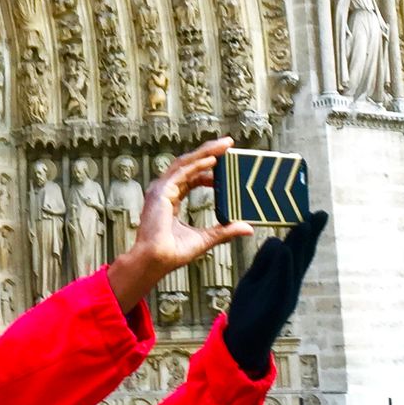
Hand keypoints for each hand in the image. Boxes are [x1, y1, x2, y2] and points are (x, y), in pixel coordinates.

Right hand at [107, 137, 251, 311]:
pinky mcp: (161, 192)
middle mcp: (164, 191)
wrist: (156, 260)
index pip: (190, 177)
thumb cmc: (173, 252)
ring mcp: (161, 190)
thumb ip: (224, 230)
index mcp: (170, 199)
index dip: (207, 169)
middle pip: (188, 165)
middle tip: (228, 144)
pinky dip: (197, 165)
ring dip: (205, 152)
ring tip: (223, 145)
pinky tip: (212, 160)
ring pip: (185, 163)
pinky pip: (181, 172)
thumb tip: (247, 227)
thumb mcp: (205, 238)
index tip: (224, 165)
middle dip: (209, 153)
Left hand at [224, 211, 328, 377]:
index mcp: (284, 277)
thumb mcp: (256, 279)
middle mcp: (289, 284)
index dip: (305, 233)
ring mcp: (285, 294)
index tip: (313, 214)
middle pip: (302, 255)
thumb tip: (277, 241)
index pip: (296, 250)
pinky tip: (287, 251)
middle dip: (310, 235)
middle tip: (320, 214)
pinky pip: (282, 282)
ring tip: (306, 224)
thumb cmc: (251, 308)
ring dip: (300, 245)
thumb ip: (265, 262)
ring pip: (295, 266)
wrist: (245, 340)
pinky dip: (285, 266)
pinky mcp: (277, 304)